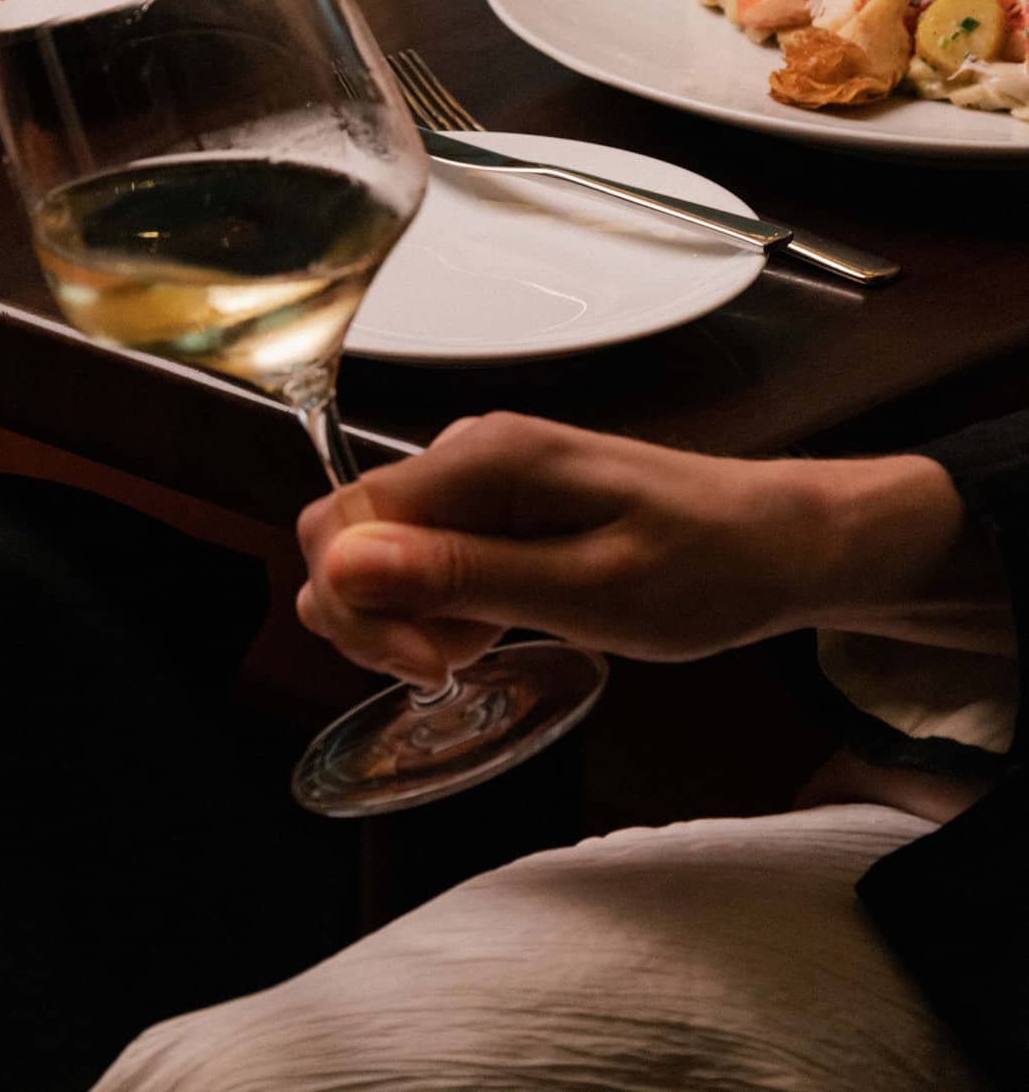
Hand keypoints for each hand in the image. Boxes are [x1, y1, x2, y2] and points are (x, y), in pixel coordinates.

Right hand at [296, 413, 1002, 686]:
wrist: (778, 543)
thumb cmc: (707, 566)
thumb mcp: (589, 591)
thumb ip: (460, 576)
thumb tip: (341, 563)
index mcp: (481, 460)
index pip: (339, 522)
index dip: (355, 602)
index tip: (426, 660)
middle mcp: (464, 455)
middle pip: (345, 537)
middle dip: (375, 616)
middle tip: (454, 662)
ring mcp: (476, 479)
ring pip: (379, 556)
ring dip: (412, 619)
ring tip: (495, 641)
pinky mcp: (491, 505)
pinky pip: (424, 560)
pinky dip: (442, 609)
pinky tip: (498, 626)